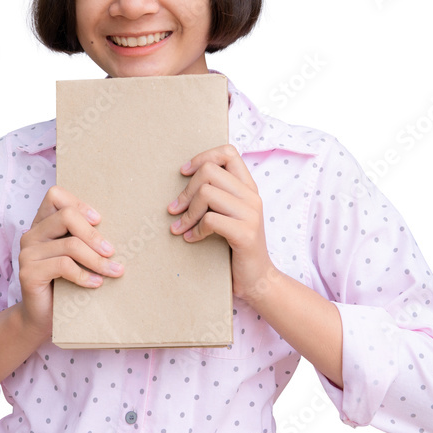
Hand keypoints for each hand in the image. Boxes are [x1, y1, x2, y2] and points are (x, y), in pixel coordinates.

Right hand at [17, 185, 123, 339]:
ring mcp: (27, 253)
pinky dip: (85, 275)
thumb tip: (121, 228)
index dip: (79, 204)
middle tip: (112, 252)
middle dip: (94, 235)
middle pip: (66, 216)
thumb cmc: (64, 284)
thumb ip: (83, 239)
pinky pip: (64, 266)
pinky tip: (96, 284)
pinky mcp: (29, 273)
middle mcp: (31, 234)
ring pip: (70, 245)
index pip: (55, 196)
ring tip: (113, 271)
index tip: (100, 221)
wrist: (41, 317)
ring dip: (97, 260)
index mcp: (42, 224)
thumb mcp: (75, 256)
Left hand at [167, 144, 276, 300]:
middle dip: (186, 190)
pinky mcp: (245, 233)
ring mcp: (250, 214)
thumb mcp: (229, 214)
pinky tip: (191, 239)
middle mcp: (252, 196)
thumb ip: (217, 195)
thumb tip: (185, 179)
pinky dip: (195, 229)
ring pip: (207, 193)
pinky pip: (210, 219)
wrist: (257, 279)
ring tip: (180, 227)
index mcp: (248, 188)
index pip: (228, 152)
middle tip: (175, 209)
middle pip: (210, 171)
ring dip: (187, 212)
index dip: (202, 157)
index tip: (184, 173)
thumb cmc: (236, 246)